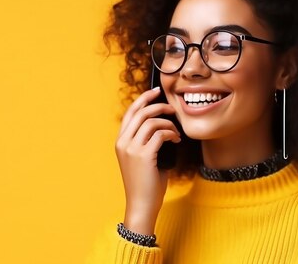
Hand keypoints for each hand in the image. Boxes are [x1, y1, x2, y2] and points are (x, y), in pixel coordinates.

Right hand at [115, 87, 180, 234]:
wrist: (142, 204)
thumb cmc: (146, 183)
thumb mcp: (142, 158)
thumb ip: (147, 141)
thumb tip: (162, 127)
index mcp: (120, 142)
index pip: (130, 113)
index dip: (143, 100)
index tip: (155, 92)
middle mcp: (123, 142)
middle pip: (140, 112)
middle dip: (157, 105)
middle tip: (171, 107)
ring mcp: (131, 148)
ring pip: (151, 121)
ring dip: (168, 124)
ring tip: (176, 132)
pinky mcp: (143, 155)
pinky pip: (160, 134)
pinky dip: (171, 134)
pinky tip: (176, 140)